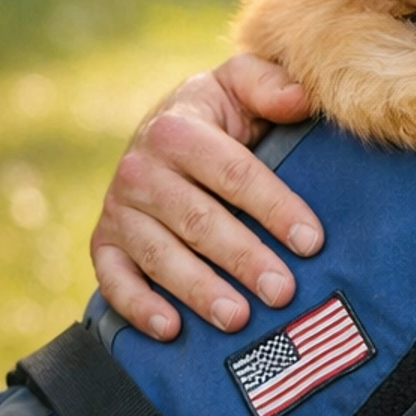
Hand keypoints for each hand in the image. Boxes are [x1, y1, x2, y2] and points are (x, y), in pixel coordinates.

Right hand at [91, 56, 320, 340]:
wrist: (163, 132)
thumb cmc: (220, 114)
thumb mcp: (242, 86)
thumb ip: (269, 86)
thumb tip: (301, 98)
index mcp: (178, 128)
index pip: (233, 173)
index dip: (274, 207)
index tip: (311, 241)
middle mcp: (140, 169)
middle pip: (198, 220)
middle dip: (243, 258)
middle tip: (282, 290)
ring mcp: (119, 209)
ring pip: (160, 255)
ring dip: (198, 290)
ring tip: (239, 317)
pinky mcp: (103, 242)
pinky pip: (114, 278)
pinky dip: (139, 306)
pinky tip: (171, 329)